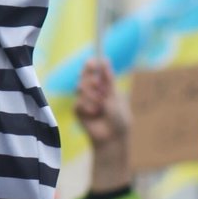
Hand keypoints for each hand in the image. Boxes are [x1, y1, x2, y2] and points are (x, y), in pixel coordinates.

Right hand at [73, 56, 132, 193]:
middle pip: (84, 77)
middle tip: (98, 85)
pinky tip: (94, 114)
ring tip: (100, 105)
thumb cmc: (119, 119)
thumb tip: (104, 60)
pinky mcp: (78, 111)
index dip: (91, 65)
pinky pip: (77, 102)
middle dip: (89, 79)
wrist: (113, 138)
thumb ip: (108, 79)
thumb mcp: (115, 97)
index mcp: (104, 88)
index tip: (92, 61)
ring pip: (79, 87)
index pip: (94, 72)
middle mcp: (94, 92)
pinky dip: (87, 107)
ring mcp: (85, 101)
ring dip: (91, 95)